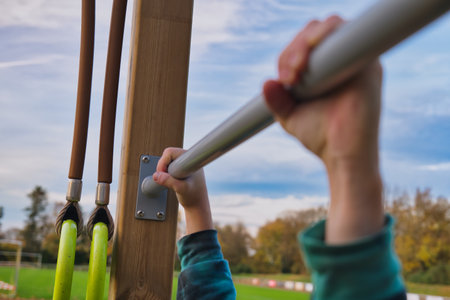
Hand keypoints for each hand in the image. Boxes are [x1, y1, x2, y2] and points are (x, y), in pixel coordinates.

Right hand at [153, 147, 212, 234]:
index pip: (171, 153)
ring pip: (167, 160)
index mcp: (191, 160)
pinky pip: (169, 165)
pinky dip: (166, 172)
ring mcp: (185, 163)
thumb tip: (156, 175)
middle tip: (165, 178)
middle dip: (163, 167)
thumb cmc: (193, 196)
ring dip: (164, 170)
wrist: (197, 204)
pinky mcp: (181, 169)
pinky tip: (171, 180)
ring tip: (170, 181)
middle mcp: (188, 159)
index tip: (164, 173)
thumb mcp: (180, 189)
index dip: (163, 162)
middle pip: (168, 155)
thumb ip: (169, 181)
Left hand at [263, 16, 383, 243]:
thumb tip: (267, 83)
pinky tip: (311, 54)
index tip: (284, 79)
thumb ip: (277, 100)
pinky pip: (350, 35)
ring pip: (330, 27)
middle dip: (295, 48)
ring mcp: (356, 60)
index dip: (289, 53)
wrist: (341, 155)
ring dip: (306, 42)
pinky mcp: (369, 64)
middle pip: (315, 32)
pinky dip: (327, 35)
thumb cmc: (320, 136)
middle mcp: (341, 61)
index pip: (304, 45)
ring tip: (296, 70)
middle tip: (289, 76)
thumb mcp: (289, 116)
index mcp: (324, 70)